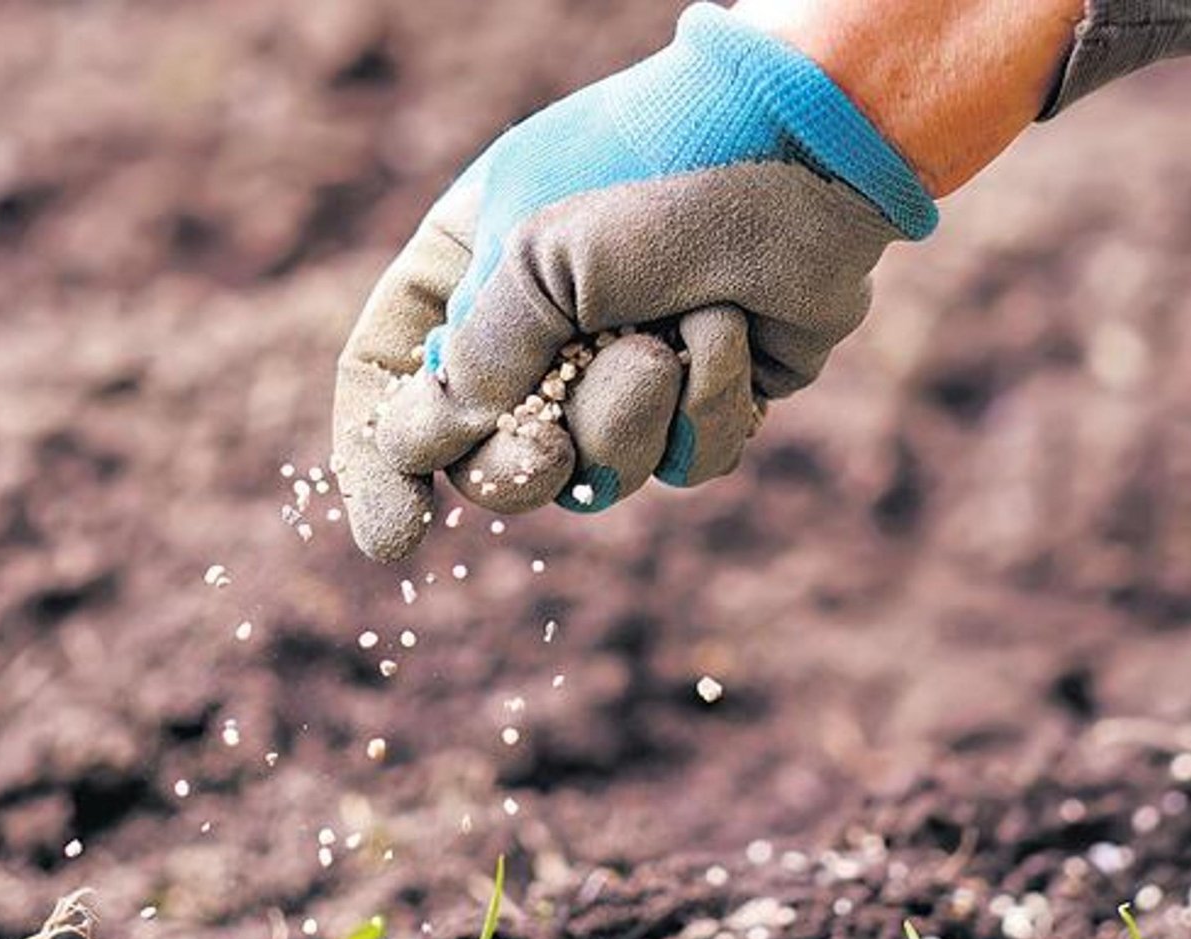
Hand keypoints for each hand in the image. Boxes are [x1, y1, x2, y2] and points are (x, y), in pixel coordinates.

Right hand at [332, 3, 936, 561]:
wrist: (809, 148)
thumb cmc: (658, 172)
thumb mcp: (536, 253)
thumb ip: (479, 360)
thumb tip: (427, 450)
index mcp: (467, 275)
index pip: (387, 382)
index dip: (380, 466)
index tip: (398, 539)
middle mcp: (536, 333)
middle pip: (486, 462)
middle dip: (520, 466)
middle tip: (545, 451)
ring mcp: (622, 373)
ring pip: (595, 477)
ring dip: (630, 416)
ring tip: (668, 334)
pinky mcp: (705, 402)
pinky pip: (685, 468)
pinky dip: (709, 408)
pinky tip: (731, 332)